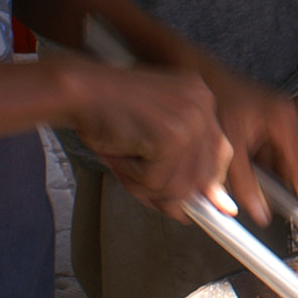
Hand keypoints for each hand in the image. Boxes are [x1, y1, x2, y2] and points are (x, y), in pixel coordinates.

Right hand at [55, 56, 234, 218]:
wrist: (78, 91)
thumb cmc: (106, 111)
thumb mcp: (152, 135)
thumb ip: (181, 165)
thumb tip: (205, 207)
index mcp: (201, 98)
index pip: (220, 152)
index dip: (206, 182)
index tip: (198, 202)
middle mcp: (203, 104)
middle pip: (205, 174)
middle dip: (174, 192)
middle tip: (148, 189)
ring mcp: (189, 119)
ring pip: (179, 185)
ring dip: (146, 186)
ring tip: (124, 164)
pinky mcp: (170, 135)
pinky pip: (156, 182)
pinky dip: (132, 179)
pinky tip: (120, 156)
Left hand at [205, 68, 297, 225]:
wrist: (197, 73)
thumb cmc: (214, 96)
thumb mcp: (228, 145)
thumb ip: (243, 181)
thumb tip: (257, 209)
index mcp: (283, 118)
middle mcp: (285, 118)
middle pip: (290, 166)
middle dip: (278, 186)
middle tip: (277, 207)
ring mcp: (276, 122)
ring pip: (277, 164)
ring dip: (265, 178)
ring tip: (244, 178)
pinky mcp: (265, 127)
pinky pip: (267, 157)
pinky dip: (256, 168)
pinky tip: (241, 168)